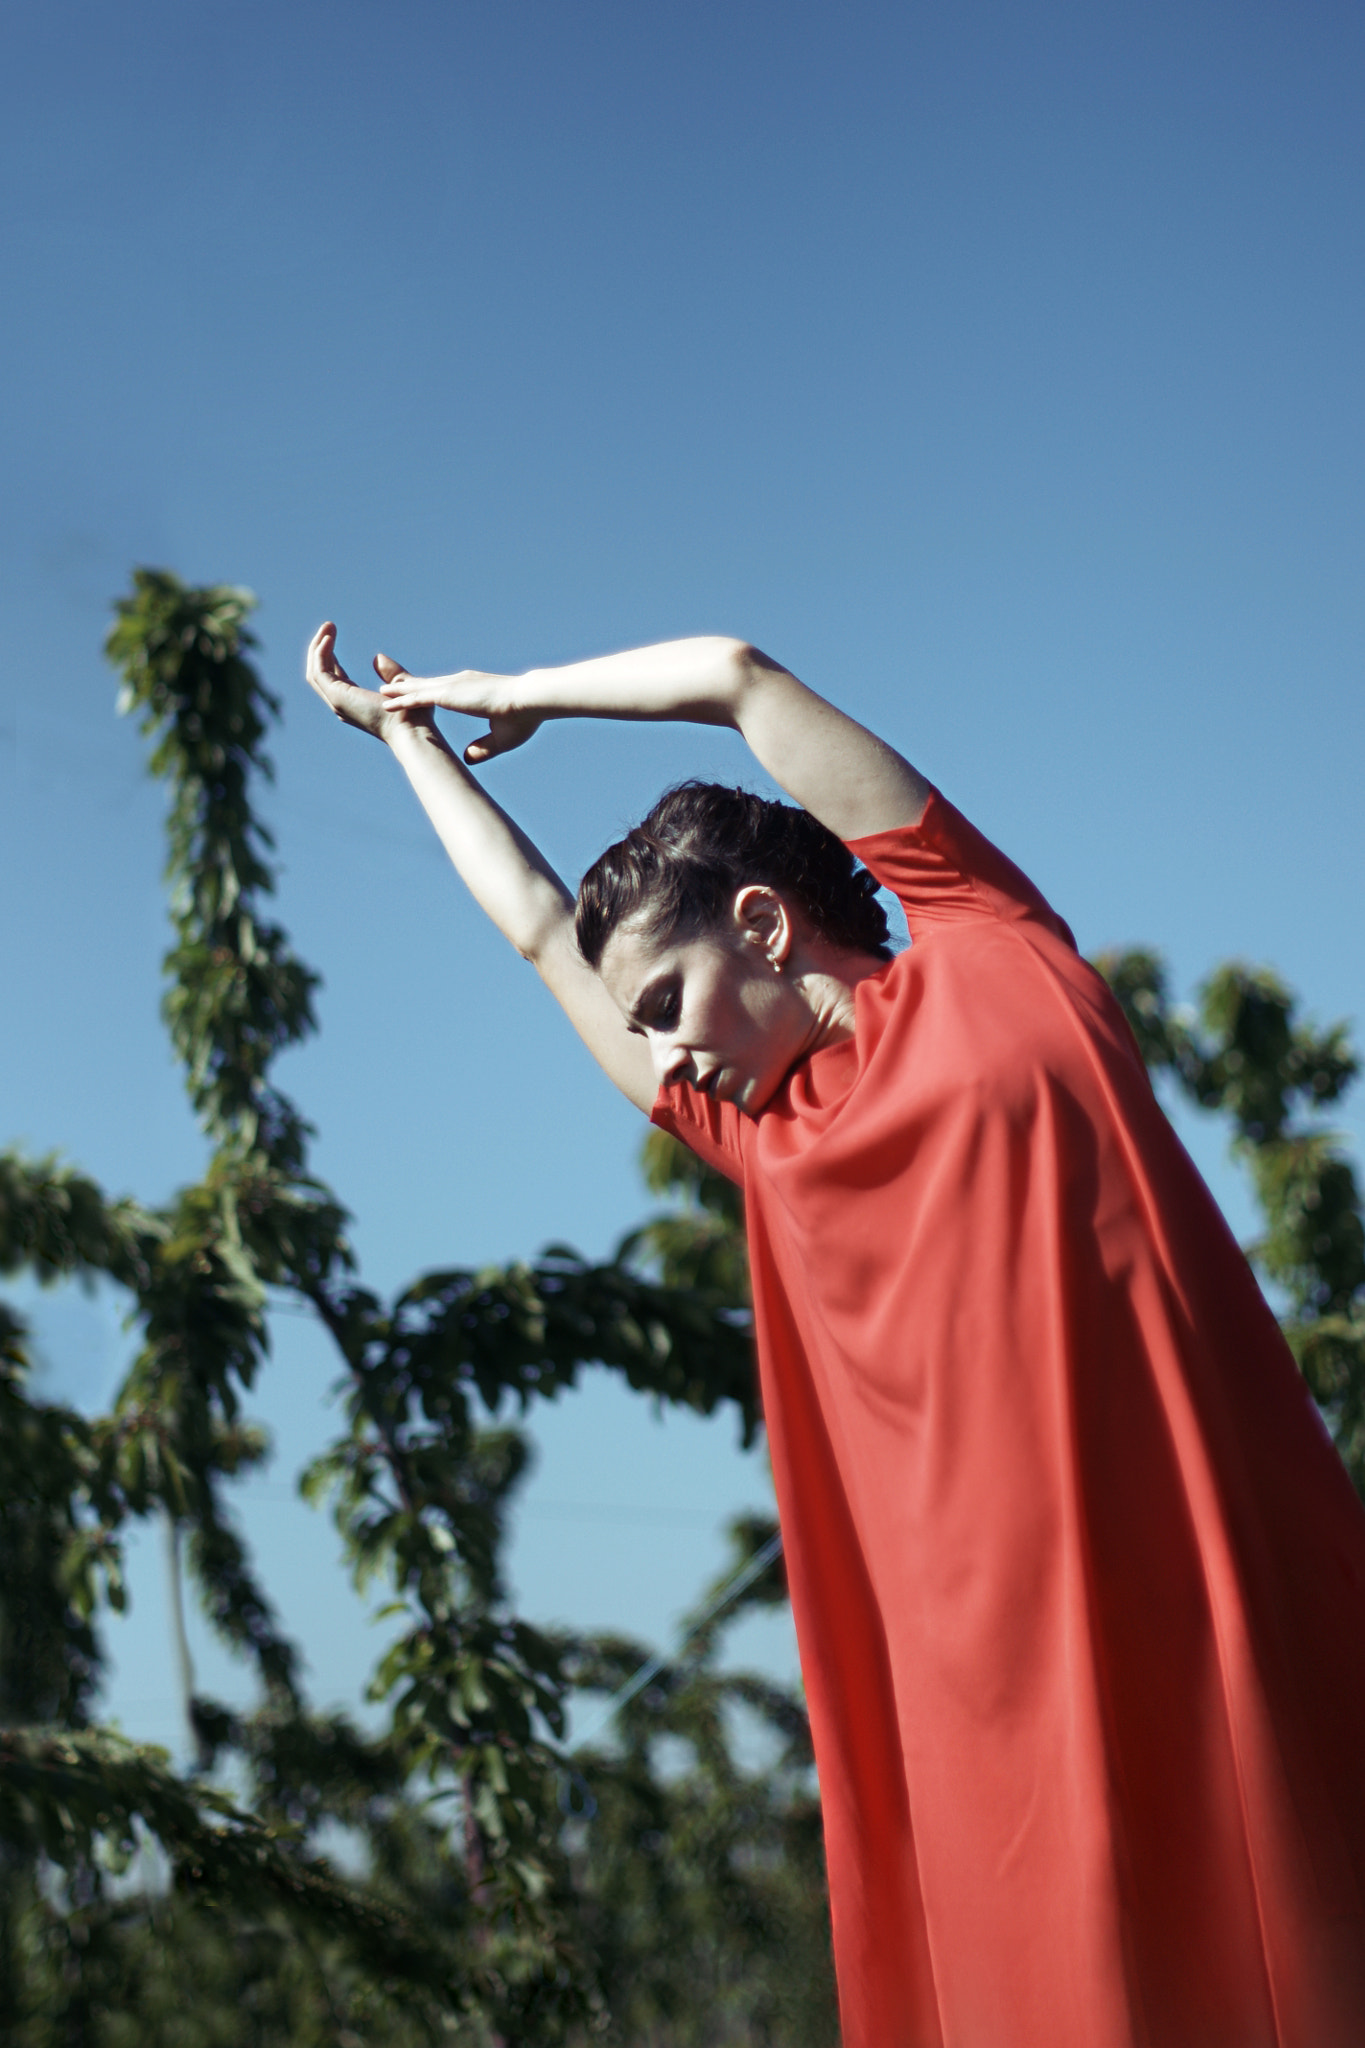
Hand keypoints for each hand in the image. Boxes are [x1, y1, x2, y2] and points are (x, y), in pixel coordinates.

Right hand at [304, 624, 433, 743]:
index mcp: (355, 703)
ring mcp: (337, 702)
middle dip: (320, 649)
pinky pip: (320, 672)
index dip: (330, 656)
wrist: (414, 730)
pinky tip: (329, 637)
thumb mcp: (401, 685)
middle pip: (319, 674)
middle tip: (329, 626)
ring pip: (315, 672)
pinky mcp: (337, 697)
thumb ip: (390, 672)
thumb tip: (377, 657)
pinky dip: (321, 653)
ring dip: (318, 648)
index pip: (334, 677)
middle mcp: (342, 705)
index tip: (333, 635)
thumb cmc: (414, 716)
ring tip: (328, 626)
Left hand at [375, 656, 542, 764]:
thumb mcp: (501, 738)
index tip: (417, 692)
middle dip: (408, 685)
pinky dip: (402, 700)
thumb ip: (483, 748)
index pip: (444, 690)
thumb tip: (467, 757)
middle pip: (426, 684)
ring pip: (418, 688)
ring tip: (382, 692)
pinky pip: (418, 697)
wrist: (530, 701)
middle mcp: (460, 684)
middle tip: (390, 685)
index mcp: (472, 691)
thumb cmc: (523, 717)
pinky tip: (387, 703)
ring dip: (399, 692)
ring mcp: (453, 687)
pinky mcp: (449, 694)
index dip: (428, 691)